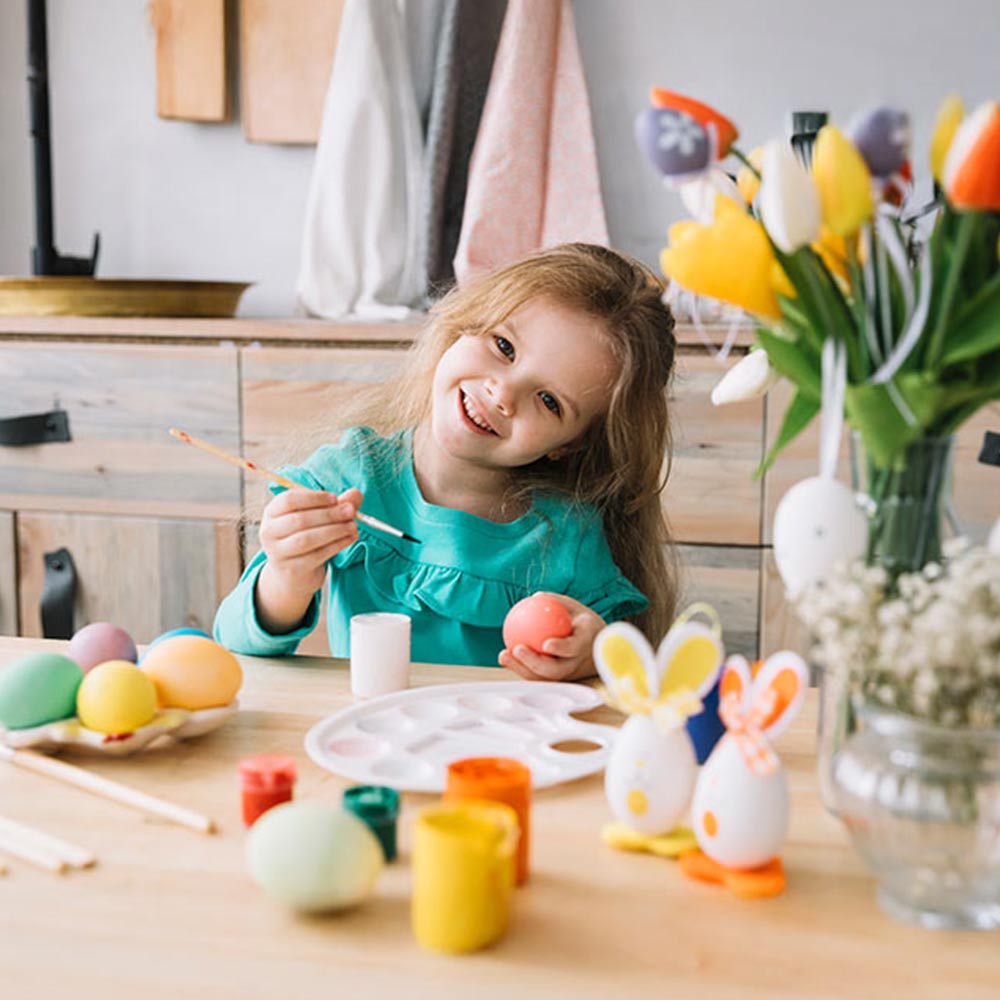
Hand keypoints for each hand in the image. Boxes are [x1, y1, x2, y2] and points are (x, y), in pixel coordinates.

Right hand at [255, 487, 361, 632]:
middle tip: (351, 511)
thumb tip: (356, 494)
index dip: (314, 498)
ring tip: (353, 526)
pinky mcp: (291, 569)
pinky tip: (350, 538)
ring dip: (334, 531)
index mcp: (272, 512)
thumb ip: (335, 505)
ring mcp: (278, 553)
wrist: (292, 574)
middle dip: (329, 514)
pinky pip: (316, 555)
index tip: (336, 498)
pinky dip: (336, 545)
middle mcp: (269, 532)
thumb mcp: (316, 518)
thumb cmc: (305, 537)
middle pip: (299, 520)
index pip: (289, 500)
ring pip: (307, 539)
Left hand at [498, 594, 604, 681]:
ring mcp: (566, 676)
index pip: (574, 648)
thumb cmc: (582, 623)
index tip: (546, 644)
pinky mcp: (555, 681)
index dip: (561, 648)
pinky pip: (536, 676)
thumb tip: (535, 596)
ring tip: (503, 655)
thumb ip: (557, 602)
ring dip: (520, 668)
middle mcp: (576, 664)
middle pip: (555, 669)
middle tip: (517, 648)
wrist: (596, 648)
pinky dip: (519, 668)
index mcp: (585, 643)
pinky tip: (505, 657)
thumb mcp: (575, 608)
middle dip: (534, 662)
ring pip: (542, 677)